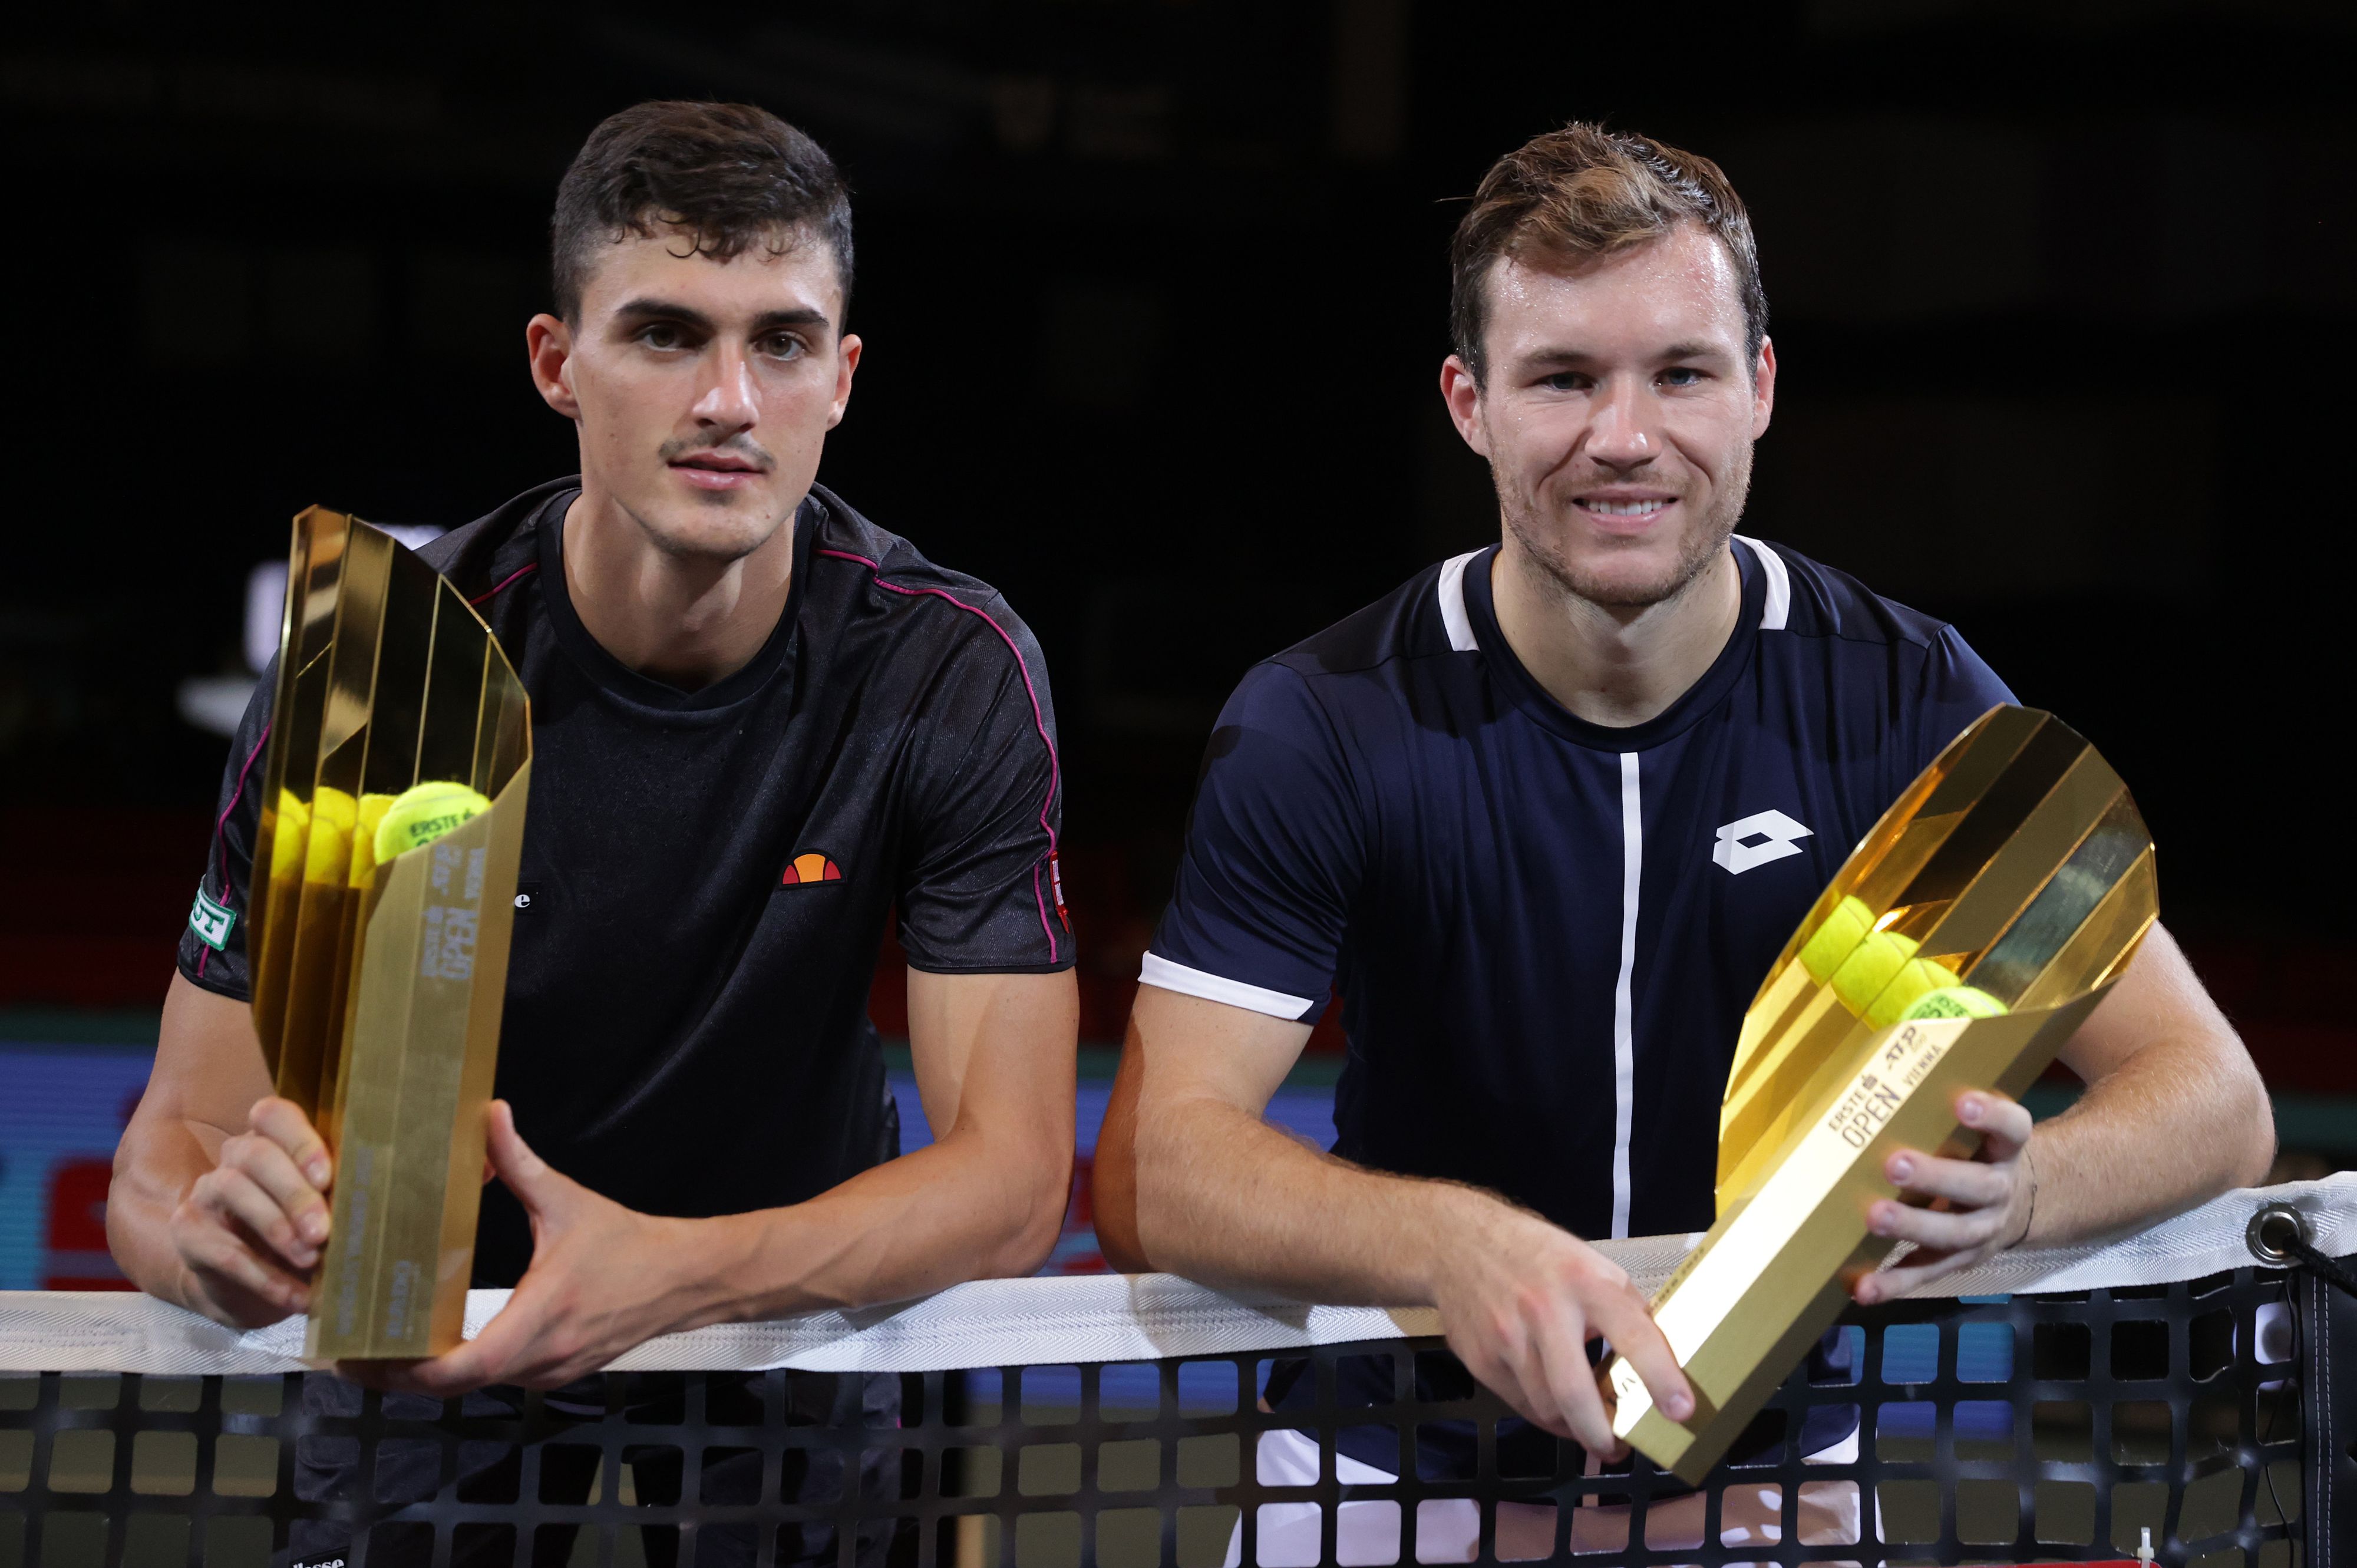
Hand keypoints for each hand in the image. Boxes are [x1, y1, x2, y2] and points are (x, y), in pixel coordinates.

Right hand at [168, 1097, 332, 1327]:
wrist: (247, 1288)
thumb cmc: (300, 1237)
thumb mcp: (321, 1213)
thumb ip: (337, 1196)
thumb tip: (382, 1198)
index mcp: (270, 1140)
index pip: (273, 1115)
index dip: (300, 1141)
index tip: (327, 1177)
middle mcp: (233, 1159)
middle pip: (256, 1154)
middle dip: (294, 1193)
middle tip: (323, 1231)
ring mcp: (205, 1193)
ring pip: (233, 1190)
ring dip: (277, 1229)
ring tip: (311, 1260)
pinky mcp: (187, 1234)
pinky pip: (223, 1250)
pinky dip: (265, 1276)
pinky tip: (296, 1296)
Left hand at [348, 1102, 710, 1395]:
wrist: (684, 1279)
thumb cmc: (631, 1244)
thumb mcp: (568, 1201)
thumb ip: (520, 1162)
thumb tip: (489, 1117)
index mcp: (544, 1313)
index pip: (468, 1365)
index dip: (412, 1369)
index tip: (368, 1354)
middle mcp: (545, 1355)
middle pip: (455, 1386)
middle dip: (398, 1375)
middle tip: (348, 1354)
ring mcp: (550, 1371)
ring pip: (473, 1388)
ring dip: (426, 1376)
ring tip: (378, 1349)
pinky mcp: (555, 1373)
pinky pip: (495, 1380)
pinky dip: (459, 1371)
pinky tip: (433, 1347)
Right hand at [1427, 1194, 1692, 1457]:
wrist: (1456, 1244)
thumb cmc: (1537, 1255)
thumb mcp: (1590, 1264)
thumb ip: (1623, 1307)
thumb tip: (1663, 1358)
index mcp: (1585, 1282)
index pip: (1632, 1334)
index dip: (1660, 1376)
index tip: (1681, 1411)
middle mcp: (1545, 1310)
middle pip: (1574, 1393)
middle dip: (1601, 1434)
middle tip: (1619, 1449)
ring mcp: (1507, 1337)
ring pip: (1546, 1408)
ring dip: (1574, 1427)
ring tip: (1590, 1427)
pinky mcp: (1482, 1359)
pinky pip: (1521, 1404)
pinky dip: (1545, 1414)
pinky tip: (1556, 1406)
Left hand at [1854, 1088, 2036, 1304]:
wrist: (2021, 1203)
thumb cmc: (1978, 1147)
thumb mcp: (1978, 1122)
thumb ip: (1944, 1095)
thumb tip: (1894, 1043)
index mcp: (2009, 1148)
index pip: (2013, 1128)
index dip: (1992, 1115)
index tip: (1964, 1101)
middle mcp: (2000, 1190)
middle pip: (1974, 1185)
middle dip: (1935, 1175)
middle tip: (1894, 1161)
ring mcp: (1982, 1230)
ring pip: (1949, 1232)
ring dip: (1911, 1225)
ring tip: (1872, 1216)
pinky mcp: (1959, 1260)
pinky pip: (1926, 1274)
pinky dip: (1894, 1283)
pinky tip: (1862, 1287)